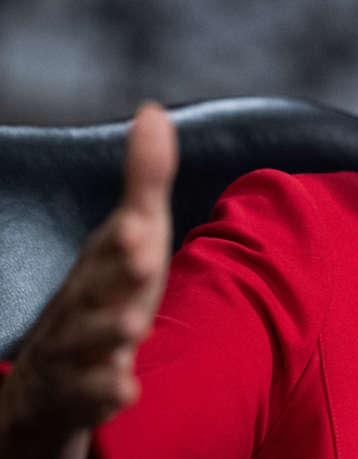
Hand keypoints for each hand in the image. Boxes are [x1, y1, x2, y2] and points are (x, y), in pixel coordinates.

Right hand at [0, 103, 176, 456]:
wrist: (53, 377)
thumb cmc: (103, 293)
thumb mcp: (130, 238)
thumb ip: (144, 181)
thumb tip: (152, 111)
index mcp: (98, 266)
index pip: (111, 248)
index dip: (127, 236)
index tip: (142, 223)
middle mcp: (82, 304)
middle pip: (94, 290)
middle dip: (115, 274)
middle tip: (143, 260)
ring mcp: (76, 351)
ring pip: (86, 344)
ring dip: (108, 333)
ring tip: (131, 327)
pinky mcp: (77, 395)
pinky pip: (88, 397)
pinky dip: (104, 392)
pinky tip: (125, 388)